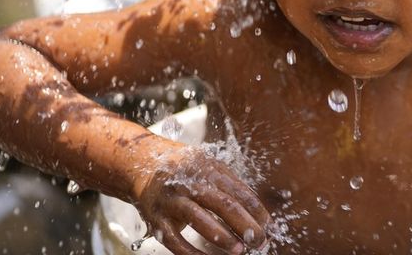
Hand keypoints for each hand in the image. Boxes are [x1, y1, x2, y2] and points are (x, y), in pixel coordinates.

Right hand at [132, 143, 270, 254]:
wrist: (144, 166)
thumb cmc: (187, 171)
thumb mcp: (209, 168)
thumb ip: (231, 185)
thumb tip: (258, 212)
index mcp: (207, 168)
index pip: (238, 190)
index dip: (255, 210)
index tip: (268, 225)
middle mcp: (188, 182)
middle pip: (222, 204)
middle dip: (244, 225)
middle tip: (259, 241)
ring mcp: (171, 201)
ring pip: (198, 219)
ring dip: (222, 237)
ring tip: (239, 250)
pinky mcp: (157, 220)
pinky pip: (175, 240)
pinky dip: (192, 253)